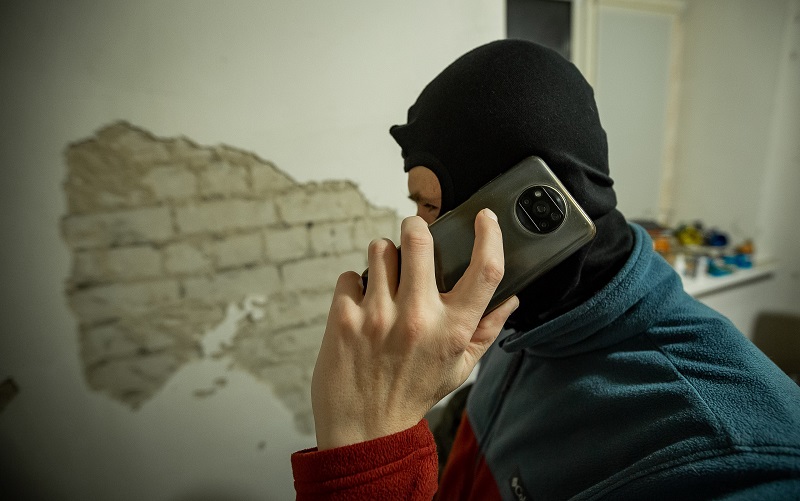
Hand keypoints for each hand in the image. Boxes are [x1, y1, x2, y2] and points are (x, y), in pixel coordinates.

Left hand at [311, 208, 518, 449]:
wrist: (365, 429)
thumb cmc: (413, 395)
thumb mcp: (459, 368)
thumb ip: (486, 330)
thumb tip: (511, 299)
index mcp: (453, 330)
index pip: (485, 270)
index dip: (490, 235)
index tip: (485, 218)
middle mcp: (418, 318)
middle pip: (419, 237)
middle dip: (417, 228)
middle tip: (415, 237)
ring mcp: (378, 316)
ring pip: (380, 249)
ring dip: (385, 257)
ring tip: (386, 280)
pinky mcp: (343, 318)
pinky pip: (350, 275)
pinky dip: (355, 286)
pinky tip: (361, 306)